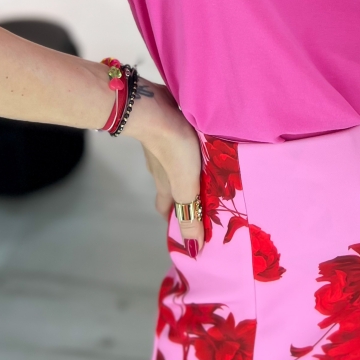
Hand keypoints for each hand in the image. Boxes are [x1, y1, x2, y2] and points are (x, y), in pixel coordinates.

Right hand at [126, 77, 204, 255]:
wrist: (154, 109)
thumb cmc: (173, 149)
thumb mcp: (186, 186)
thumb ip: (190, 214)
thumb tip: (192, 249)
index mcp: (165, 186)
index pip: (167, 209)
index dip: (175, 220)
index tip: (186, 228)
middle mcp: (160, 168)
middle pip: (170, 186)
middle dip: (182, 195)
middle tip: (200, 199)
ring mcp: (161, 147)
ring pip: (173, 164)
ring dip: (185, 170)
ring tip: (205, 171)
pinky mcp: (167, 127)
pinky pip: (177, 143)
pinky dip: (186, 149)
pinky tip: (198, 144)